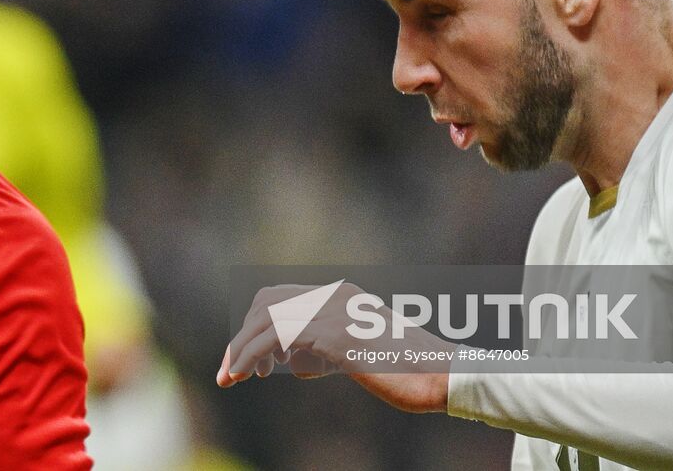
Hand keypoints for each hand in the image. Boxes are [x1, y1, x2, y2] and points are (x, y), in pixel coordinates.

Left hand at [216, 282, 452, 413]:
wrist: (444, 376)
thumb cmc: (408, 371)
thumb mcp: (361, 353)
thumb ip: (329, 351)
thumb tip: (299, 363)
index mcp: (342, 295)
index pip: (281, 298)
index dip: (256, 326)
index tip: (248, 361)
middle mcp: (335, 295)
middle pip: (266, 304)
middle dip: (240, 337)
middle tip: (229, 372)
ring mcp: (335, 312)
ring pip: (266, 319)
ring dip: (240, 349)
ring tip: (231, 378)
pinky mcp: (335, 335)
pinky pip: (277, 338)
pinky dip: (252, 355)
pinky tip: (245, 374)